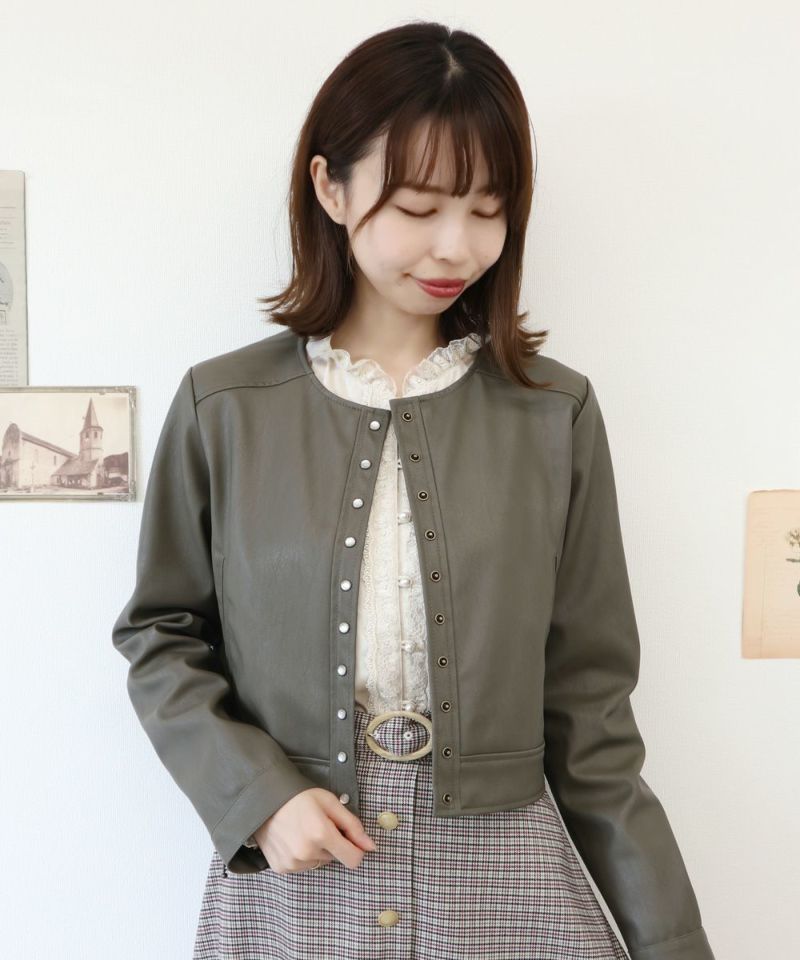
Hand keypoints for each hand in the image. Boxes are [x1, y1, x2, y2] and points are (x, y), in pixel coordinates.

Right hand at [252, 788, 377, 873]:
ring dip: (317, 850)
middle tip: (318, 825)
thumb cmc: (300, 797)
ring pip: (319, 863)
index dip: (356, 848)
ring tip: (303, 831)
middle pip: (336, 859)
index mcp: (321, 834)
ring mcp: (293, 863)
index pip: (354, 859)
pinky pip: (303, 867)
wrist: (264, 800)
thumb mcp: (330, 802)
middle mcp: (307, 853)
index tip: (348, 837)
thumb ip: (353, 826)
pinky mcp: (282, 868)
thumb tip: (371, 847)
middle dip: (333, 844)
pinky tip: (293, 839)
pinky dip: (302, 856)